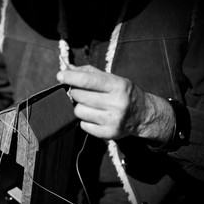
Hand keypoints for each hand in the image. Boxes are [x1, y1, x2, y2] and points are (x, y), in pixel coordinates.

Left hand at [56, 65, 174, 141]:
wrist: (143, 114)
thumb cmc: (123, 92)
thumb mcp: (112, 78)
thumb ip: (89, 72)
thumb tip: (66, 69)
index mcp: (118, 85)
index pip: (88, 80)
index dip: (71, 77)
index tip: (60, 75)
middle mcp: (117, 103)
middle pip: (79, 96)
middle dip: (75, 92)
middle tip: (81, 92)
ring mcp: (113, 120)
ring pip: (78, 111)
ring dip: (80, 106)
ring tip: (90, 105)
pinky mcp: (108, 134)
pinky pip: (83, 125)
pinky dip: (85, 120)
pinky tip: (95, 116)